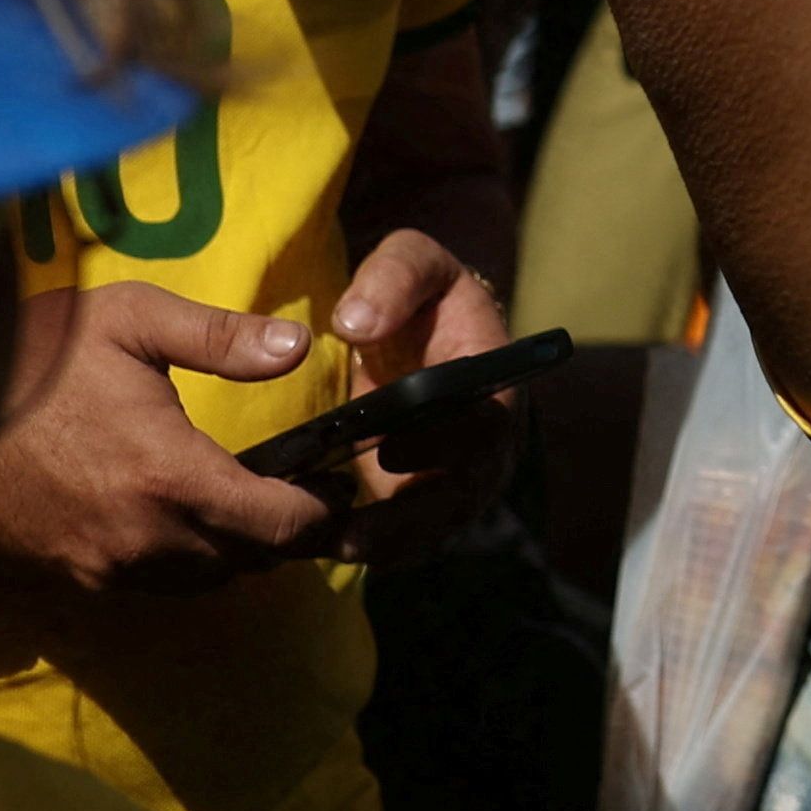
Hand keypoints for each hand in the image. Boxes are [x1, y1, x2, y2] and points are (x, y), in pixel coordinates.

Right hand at [0, 284, 340, 591]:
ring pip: (207, 580)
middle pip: (251, 560)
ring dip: (233, 550)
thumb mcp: (132, 320)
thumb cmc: (41, 360)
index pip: (280, 526)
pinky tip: (180, 517)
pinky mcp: (79, 580)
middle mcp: (148, 538)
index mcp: (172, 476)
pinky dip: (184, 561)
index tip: (333, 488)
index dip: (318, 513)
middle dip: (282, 531)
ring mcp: (110, 568)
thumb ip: (220, 336)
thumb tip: (297, 347)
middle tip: (297, 491)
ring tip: (244, 502)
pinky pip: (157, 585)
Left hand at [309, 227, 520, 564]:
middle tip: (347, 536)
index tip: (389, 450)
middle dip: (406, 521)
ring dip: (382, 544)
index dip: (443, 445)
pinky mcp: (426, 504)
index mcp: (495, 385)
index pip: (484, 426)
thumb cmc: (424, 295)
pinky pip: (406, 537)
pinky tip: (316, 545)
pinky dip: (367, 545)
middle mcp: (487, 444)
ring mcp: (460, 480)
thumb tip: (353, 323)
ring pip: (432, 528)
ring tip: (322, 548)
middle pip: (460, 496)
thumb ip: (391, 279)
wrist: (430, 330)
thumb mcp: (414, 262)